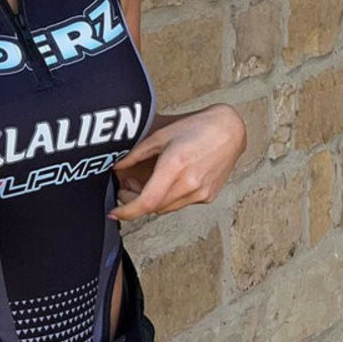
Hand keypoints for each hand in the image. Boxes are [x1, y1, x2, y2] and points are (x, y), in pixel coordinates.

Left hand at [109, 104, 246, 221]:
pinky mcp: (209, 196)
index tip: (113, 213)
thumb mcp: (160, 135)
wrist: (229, 131)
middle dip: (136, 202)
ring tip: (145, 183)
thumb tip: (117, 165)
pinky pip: (182, 204)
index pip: (147, 201)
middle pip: (155, 207)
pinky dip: (169, 198)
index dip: (127, 211)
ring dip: (153, 201)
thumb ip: (136, 153)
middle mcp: (190, 183)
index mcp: (175, 166)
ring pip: (167, 208)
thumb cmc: (196, 128)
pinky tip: (168, 182)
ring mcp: (201, 192)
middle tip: (127, 187)